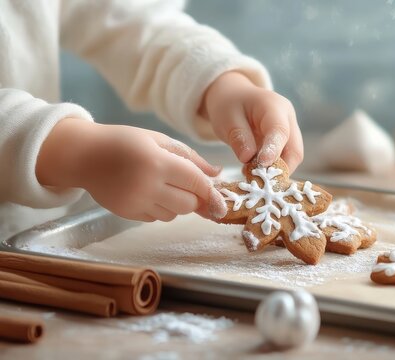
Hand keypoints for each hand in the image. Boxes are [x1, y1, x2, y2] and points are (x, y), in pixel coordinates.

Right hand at [36, 119, 227, 221]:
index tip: (223, 203)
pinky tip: (150, 192)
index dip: (212, 193)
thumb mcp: (160, 140)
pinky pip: (157, 218)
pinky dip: (162, 209)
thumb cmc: (125, 142)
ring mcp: (135, 202)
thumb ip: (191, 158)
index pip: (195, 183)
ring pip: (174, 214)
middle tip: (189, 185)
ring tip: (164, 184)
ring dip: (178, 204)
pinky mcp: (127, 213)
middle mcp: (147, 185)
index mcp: (157, 162)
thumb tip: (218, 174)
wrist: (84, 155)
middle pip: (188, 204)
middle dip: (195, 198)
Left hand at [200, 71, 303, 170]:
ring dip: (276, 171)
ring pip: (292, 157)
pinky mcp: (285, 142)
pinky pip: (284, 159)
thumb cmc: (229, 104)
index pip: (279, 130)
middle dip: (280, 168)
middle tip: (259, 181)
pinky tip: (255, 174)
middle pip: (294, 149)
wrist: (234, 96)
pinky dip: (272, 169)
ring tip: (254, 178)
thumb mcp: (226, 117)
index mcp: (274, 106)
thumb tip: (248, 158)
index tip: (263, 165)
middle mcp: (288, 119)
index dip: (274, 150)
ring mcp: (289, 131)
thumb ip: (238, 136)